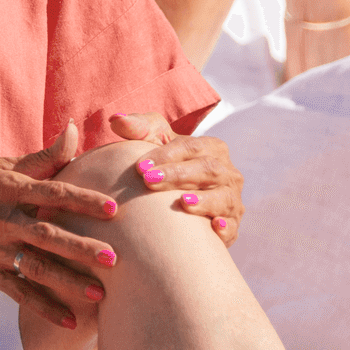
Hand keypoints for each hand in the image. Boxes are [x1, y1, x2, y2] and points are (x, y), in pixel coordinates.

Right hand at [0, 123, 126, 330]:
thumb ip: (42, 157)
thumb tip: (76, 131)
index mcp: (6, 188)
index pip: (52, 193)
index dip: (82, 200)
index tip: (113, 208)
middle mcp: (1, 219)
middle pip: (46, 235)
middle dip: (81, 247)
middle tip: (114, 258)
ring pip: (36, 268)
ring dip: (69, 282)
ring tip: (100, 294)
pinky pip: (19, 292)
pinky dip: (44, 307)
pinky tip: (70, 321)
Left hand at [108, 112, 243, 244]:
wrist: (180, 197)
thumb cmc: (166, 164)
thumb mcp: (155, 141)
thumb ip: (138, 128)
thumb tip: (116, 120)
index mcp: (212, 147)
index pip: (191, 147)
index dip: (167, 155)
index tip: (140, 167)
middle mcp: (227, 172)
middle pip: (208, 169)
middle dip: (179, 175)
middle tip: (150, 181)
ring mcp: (232, 199)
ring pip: (224, 198)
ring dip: (205, 201)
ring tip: (183, 202)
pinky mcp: (232, 225)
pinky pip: (233, 227)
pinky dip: (226, 228)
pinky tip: (213, 228)